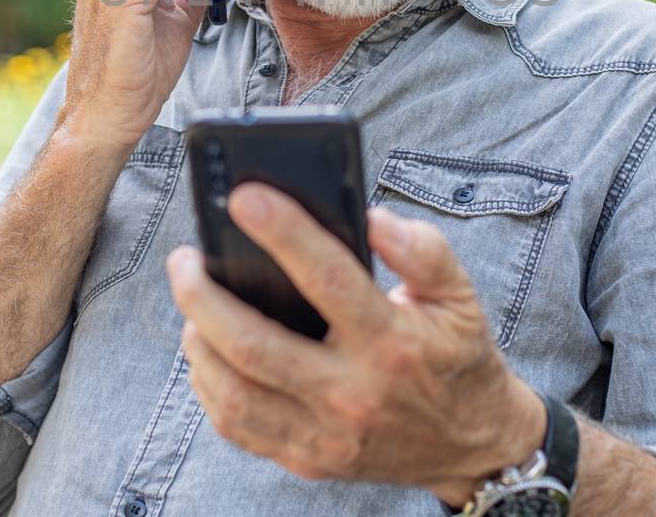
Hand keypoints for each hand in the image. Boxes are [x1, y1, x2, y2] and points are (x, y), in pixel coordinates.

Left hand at [166, 184, 545, 504]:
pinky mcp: (307, 460)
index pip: (328, 280)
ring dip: (197, 341)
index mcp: (393, 344)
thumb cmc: (457, 356)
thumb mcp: (459, 295)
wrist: (471, 445)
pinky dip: (208, 385)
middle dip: (204, 297)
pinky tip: (204, 348)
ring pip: (235, 393)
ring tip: (191, 300)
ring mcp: (326, 436)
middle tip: (184, 258)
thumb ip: (422, 250)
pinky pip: (238, 427)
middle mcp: (354, 394)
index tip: (244, 196)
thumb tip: (370, 217)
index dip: (284, 233)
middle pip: (256, 346)